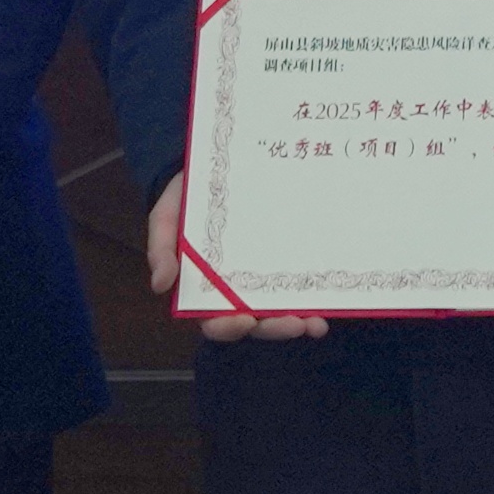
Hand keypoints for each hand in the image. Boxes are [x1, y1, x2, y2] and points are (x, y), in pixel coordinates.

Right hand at [144, 171, 327, 342]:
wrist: (218, 165)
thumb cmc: (186, 197)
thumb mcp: (166, 216)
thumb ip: (160, 248)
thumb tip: (160, 285)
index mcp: (204, 287)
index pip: (214, 320)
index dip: (228, 328)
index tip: (246, 322)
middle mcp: (236, 288)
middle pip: (255, 321)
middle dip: (275, 328)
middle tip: (296, 324)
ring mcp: (263, 275)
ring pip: (280, 309)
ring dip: (299, 320)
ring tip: (316, 323)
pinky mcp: (285, 257)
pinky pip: (300, 282)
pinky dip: (314, 294)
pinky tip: (333, 297)